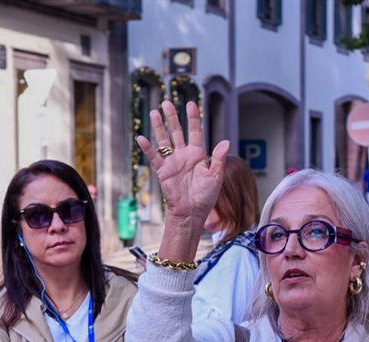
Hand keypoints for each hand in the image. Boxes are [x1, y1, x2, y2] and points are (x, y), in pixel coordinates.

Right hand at [136, 101, 229, 223]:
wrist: (192, 212)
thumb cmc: (205, 196)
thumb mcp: (216, 177)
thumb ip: (219, 159)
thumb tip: (226, 141)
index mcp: (198, 154)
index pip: (195, 131)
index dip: (193, 118)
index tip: (191, 104)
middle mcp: (184, 155)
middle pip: (177, 131)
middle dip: (172, 117)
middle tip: (167, 102)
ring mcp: (172, 162)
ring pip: (164, 140)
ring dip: (159, 127)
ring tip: (154, 112)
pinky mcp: (163, 171)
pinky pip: (154, 157)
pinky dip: (148, 148)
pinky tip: (142, 138)